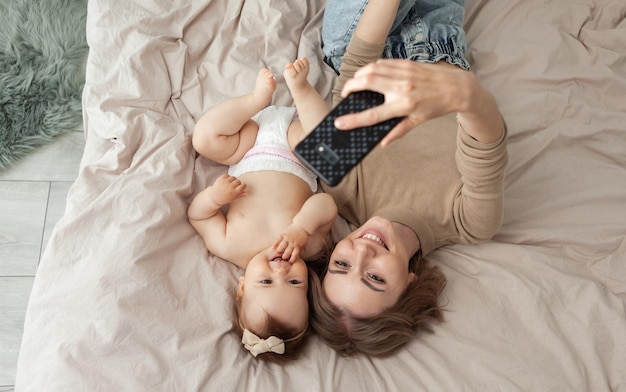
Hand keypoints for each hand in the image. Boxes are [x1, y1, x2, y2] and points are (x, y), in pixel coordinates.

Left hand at [209, 174, 246, 204]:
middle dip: (238, 183)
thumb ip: (240, 195)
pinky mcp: (220, 179)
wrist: (214, 197)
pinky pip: (227, 175)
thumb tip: (247, 193)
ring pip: (233, 177)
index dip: (243, 186)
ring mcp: (225, 182)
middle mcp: (229, 187)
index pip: (242, 186)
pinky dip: (227, 177)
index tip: (242, 186)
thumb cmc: (224, 198)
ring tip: (230, 183)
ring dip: (233, 180)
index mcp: (233, 192)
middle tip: (235, 186)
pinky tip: (226, 182)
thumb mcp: (233, 198)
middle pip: (238, 181)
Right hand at [272, 225, 309, 262]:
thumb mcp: (303, 244)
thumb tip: (295, 258)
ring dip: (279, 250)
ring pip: (282, 246)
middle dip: (285, 256)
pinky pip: (278, 239)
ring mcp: (288, 238)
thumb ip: (299, 250)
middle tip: (282, 258)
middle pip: (287, 251)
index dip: (292, 259)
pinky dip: (275, 243)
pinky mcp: (284, 234)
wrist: (302, 226)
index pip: (295, 254)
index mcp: (298, 246)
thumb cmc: (303, 237)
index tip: (289, 262)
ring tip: (277, 253)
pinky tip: (273, 247)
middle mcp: (292, 243)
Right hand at [335, 59, 474, 146]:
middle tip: (346, 93)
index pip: (373, 115)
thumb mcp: (418, 122)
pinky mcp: (407, 63)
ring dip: (359, 75)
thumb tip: (382, 143)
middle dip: (350, 87)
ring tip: (356, 83)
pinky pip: (383, 63)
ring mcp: (404, 73)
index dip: (354, 120)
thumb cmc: (437, 106)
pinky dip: (372, 68)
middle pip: (367, 82)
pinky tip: (370, 74)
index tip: (339, 123)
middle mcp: (403, 88)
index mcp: (404, 106)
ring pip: (372, 69)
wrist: (457, 87)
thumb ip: (398, 132)